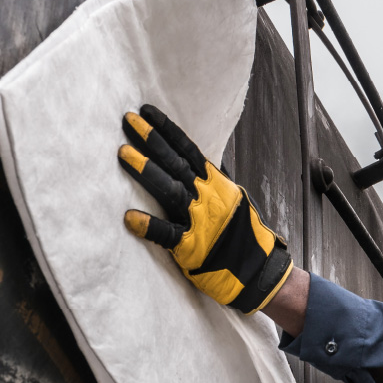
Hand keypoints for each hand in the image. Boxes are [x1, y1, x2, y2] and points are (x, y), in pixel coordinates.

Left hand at [118, 104, 292, 314]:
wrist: (260, 271)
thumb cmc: (243, 237)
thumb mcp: (233, 201)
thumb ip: (212, 185)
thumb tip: (199, 167)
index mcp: (216, 184)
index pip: (187, 150)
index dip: (167, 130)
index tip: (146, 112)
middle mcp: (207, 196)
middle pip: (175, 162)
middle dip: (151, 140)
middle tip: (127, 120)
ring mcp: (200, 220)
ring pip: (170, 190)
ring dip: (146, 171)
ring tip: (122, 154)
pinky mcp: (192, 247)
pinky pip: (168, 234)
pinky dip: (149, 226)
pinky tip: (130, 218)